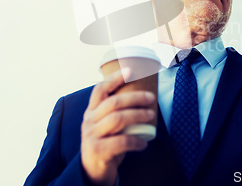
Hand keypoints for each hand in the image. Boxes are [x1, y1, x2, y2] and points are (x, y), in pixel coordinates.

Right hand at [81, 67, 155, 184]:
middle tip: (151, 98)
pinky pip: (121, 142)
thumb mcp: (107, 126)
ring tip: (152, 115)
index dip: (114, 78)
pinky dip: (136, 141)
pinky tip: (144, 142)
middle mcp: (89, 121)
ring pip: (117, 119)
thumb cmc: (106, 144)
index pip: (100, 90)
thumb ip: (117, 113)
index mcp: (91, 111)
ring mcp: (91, 136)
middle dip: (135, 97)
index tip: (130, 70)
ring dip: (138, 115)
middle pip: (113, 103)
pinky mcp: (97, 151)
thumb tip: (145, 97)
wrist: (92, 172)